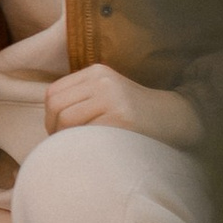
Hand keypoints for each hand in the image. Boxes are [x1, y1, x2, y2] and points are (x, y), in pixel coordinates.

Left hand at [43, 62, 202, 146]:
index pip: (54, 93)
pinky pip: (86, 133)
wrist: (173, 117)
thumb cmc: (135, 113)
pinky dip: (82, 144)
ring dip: (65, 138)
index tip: (57, 132)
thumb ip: (81, 100)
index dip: (49, 117)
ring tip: (77, 147)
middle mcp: (102, 81)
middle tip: (63, 144)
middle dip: (53, 129)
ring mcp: (112, 98)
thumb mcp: (107, 94)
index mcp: (96, 72)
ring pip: (67, 120)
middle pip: (57, 106)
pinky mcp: (121, 118)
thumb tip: (50, 123)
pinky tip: (91, 150)